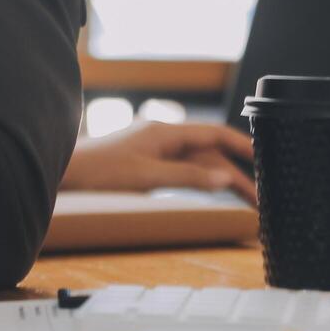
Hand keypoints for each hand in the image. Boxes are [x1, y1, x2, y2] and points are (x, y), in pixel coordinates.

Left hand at [60, 121, 256, 204]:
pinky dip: (201, 179)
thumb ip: (187, 176)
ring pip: (197, 161)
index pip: (213, 133)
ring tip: (245, 199)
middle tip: (260, 195)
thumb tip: (223, 177)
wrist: (64, 174)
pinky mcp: (146, 162)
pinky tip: (212, 189)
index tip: (265, 155)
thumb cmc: (99, 172)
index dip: (241, 144)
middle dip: (235, 170)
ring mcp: (154, 148)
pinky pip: (183, 168)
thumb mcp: (147, 176)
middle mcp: (163, 136)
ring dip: (221, 177)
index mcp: (165, 131)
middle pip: (209, 151)